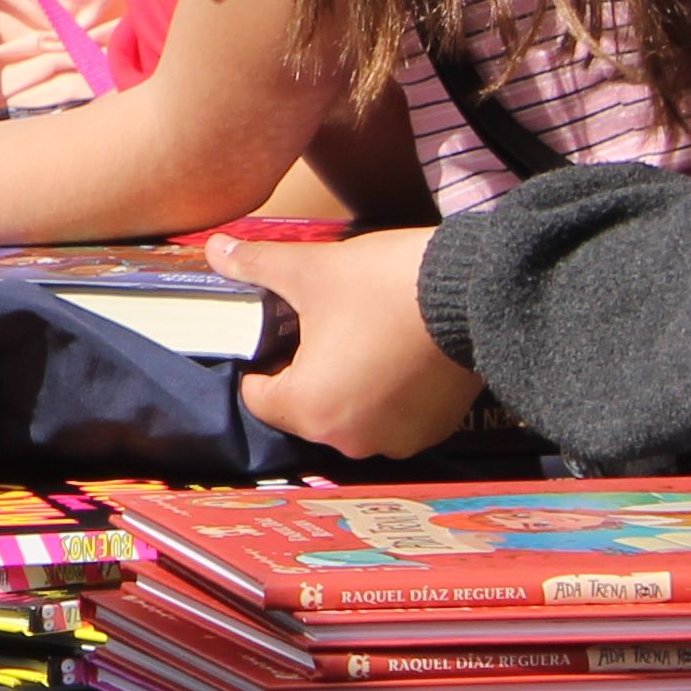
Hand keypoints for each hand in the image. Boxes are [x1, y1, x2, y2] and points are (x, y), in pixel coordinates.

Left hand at [218, 226, 480, 457]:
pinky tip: (395, 355)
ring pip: (349, 414)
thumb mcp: (310, 269)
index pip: (259, 397)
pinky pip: (391, 417)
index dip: (261, 361)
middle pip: (303, 409)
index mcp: (309, 409)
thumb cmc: (381, 285)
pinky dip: (387, 394)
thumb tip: (215, 250)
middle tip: (321, 328)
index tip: (278, 332)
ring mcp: (396, 440)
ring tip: (360, 338)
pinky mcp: (433, 431)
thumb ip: (255, 266)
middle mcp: (349, 440)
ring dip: (347, 386)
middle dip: (305, 373)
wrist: (474, 294)